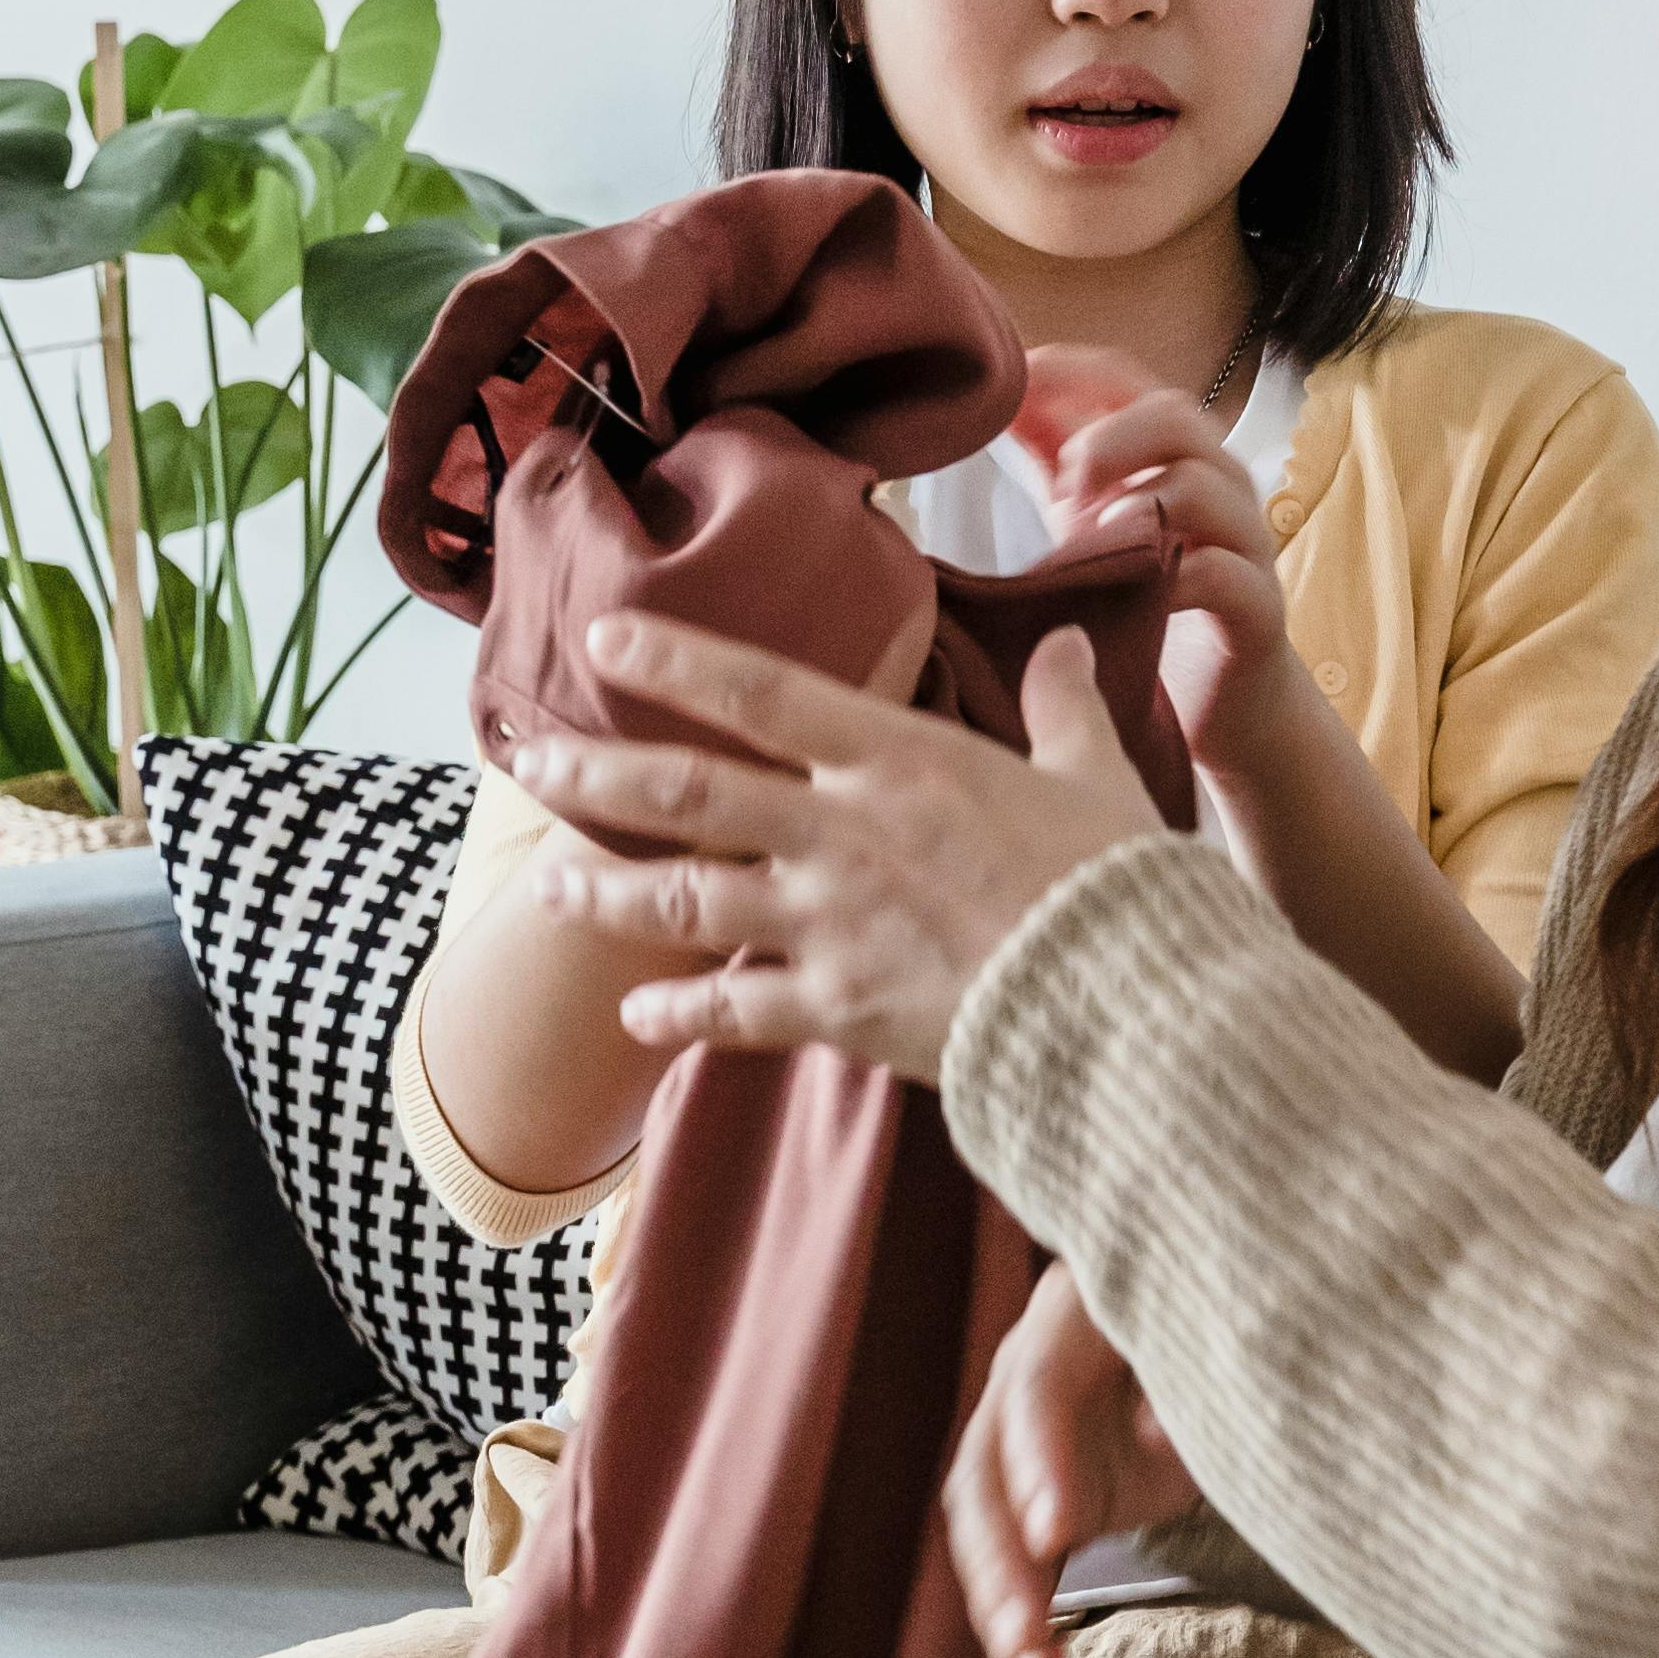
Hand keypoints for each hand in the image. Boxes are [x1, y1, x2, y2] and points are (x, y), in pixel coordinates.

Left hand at [518, 611, 1162, 1085]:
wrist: (1129, 1003)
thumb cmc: (1122, 886)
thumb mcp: (1100, 776)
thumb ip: (1066, 709)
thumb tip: (1073, 643)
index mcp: (902, 760)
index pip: (762, 692)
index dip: (675, 661)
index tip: (605, 639)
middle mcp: (843, 832)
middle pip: (689, 793)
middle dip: (598, 774)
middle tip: (529, 760)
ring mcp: (830, 924)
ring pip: (687, 900)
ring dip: (608, 895)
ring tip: (548, 890)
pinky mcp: (839, 1009)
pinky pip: (734, 1013)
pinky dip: (679, 1016)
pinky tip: (635, 1018)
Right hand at [947, 1257, 1197, 1657]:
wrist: (1210, 1341)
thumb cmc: (1215, 1337)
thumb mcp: (1214, 1345)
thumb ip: (1187, 1380)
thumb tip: (1156, 1433)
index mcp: (1070, 1322)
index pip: (1036, 1388)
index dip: (1038, 1461)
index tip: (1052, 1534)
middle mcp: (1026, 1379)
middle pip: (986, 1469)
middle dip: (1000, 1558)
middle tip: (1023, 1628)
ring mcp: (1023, 1442)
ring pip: (984, 1524)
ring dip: (999, 1600)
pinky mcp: (1038, 1499)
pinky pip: (1015, 1559)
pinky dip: (1022, 1614)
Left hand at [1014, 345, 1297, 783]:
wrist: (1219, 697)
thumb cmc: (1152, 597)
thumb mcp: (1093, 522)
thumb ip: (1056, 463)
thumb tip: (1000, 401)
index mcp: (1173, 453)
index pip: (1128, 381)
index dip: (1069, 372)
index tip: (1012, 383)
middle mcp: (1217, 483)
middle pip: (1177, 415)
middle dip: (1108, 436)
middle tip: (1063, 485)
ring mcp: (1243, 541)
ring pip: (1204, 485)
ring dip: (1136, 505)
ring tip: (1091, 544)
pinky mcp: (1258, 606)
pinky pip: (1224, 573)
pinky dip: (1174, 576)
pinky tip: (1138, 596)